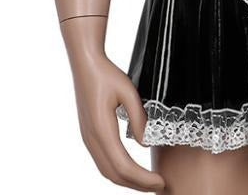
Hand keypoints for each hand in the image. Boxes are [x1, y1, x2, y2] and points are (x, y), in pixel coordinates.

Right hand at [69, 49, 165, 190]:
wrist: (85, 64)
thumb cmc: (107, 75)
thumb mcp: (128, 92)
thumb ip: (138, 118)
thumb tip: (146, 143)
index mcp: (101, 130)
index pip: (124, 166)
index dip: (143, 178)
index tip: (161, 181)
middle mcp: (92, 139)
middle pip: (114, 175)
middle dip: (138, 185)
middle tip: (160, 186)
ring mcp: (88, 139)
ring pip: (106, 171)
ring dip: (128, 181)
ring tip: (149, 182)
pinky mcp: (89, 136)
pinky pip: (103, 162)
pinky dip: (118, 172)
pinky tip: (132, 171)